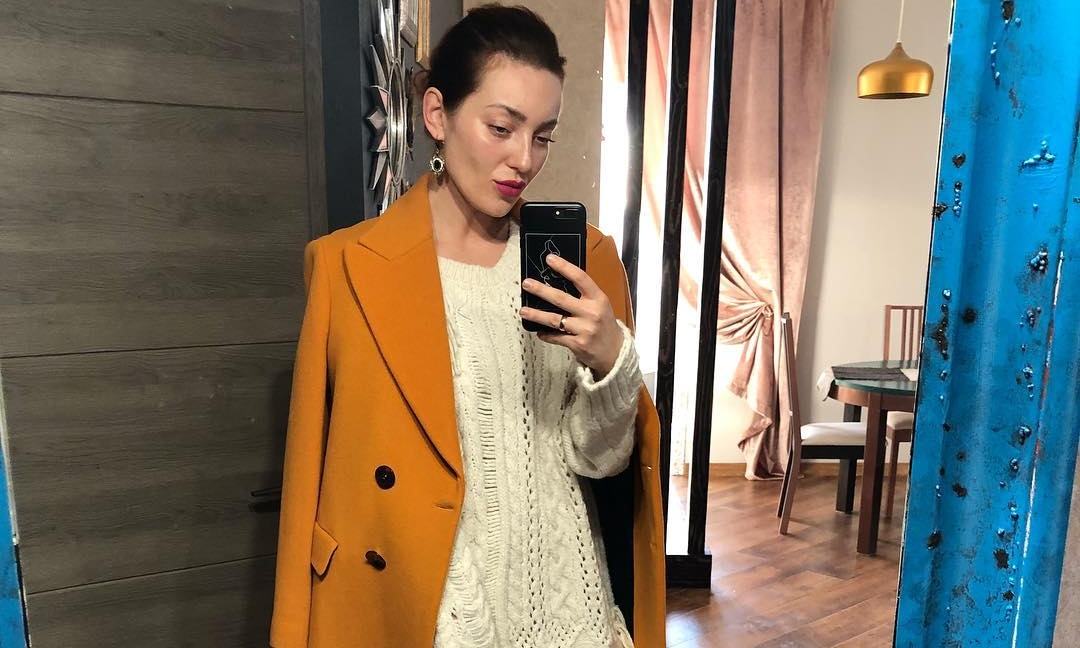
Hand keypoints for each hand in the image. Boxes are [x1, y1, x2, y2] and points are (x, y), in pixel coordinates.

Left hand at [520, 254, 623, 377]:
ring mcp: (584, 329)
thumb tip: (558, 281)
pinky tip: (539, 331)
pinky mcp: (578, 344)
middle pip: (561, 298)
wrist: (615, 351)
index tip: (550, 259)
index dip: (564, 267)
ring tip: (523, 310)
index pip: (580, 278)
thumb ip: (584, 294)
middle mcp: (591, 313)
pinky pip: (556, 337)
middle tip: (527, 284)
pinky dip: (546, 334)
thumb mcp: (600, 305)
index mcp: (598, 299)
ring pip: (555, 319)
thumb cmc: (604, 324)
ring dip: (536, 315)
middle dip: (541, 290)